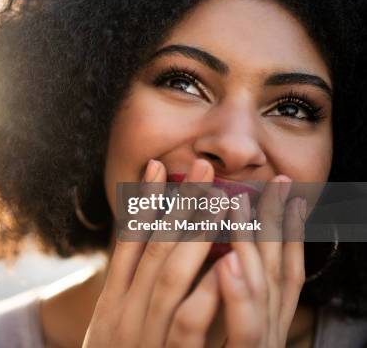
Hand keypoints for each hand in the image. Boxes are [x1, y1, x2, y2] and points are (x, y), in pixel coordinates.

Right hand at [83, 159, 228, 346]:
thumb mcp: (113, 325)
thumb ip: (130, 289)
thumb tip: (147, 247)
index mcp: (113, 299)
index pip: (128, 240)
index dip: (144, 202)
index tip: (159, 165)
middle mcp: (123, 310)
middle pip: (153, 248)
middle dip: (179, 205)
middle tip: (202, 167)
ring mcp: (141, 334)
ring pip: (168, 277)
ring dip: (195, 236)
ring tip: (219, 202)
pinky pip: (185, 324)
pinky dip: (203, 291)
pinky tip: (224, 264)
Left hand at [215, 177, 306, 346]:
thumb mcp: (218, 331)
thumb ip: (223, 300)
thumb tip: (220, 256)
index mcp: (266, 324)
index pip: (283, 274)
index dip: (290, 236)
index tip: (294, 200)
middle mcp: (269, 332)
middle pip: (275, 271)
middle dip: (276, 224)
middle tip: (279, 181)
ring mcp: (260, 347)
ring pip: (260, 291)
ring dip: (249, 242)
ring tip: (238, 201)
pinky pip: (244, 330)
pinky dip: (237, 295)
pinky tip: (227, 262)